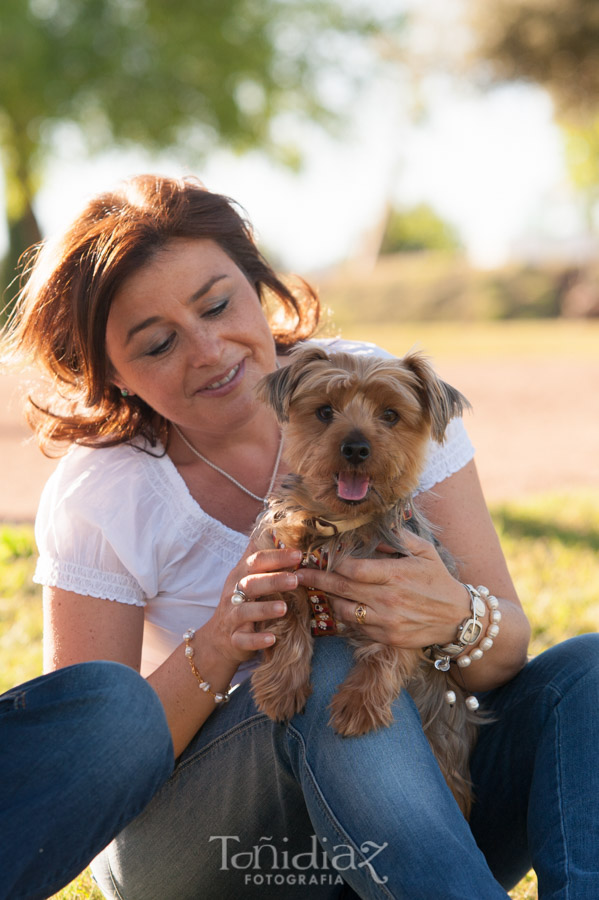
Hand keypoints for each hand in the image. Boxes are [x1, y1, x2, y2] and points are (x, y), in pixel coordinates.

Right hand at [204, 541, 301, 664]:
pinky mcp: (234, 639)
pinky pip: (244, 640)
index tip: (299, 554)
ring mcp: (232, 617)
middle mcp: (233, 594)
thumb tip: (271, 525)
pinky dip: (257, 640)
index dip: (276, 556)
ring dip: (265, 609)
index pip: (256, 561)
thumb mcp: (245, 576)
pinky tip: (271, 639)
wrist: (217, 639)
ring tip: (284, 608)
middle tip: (296, 579)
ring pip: (246, 611)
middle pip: (251, 583)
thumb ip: (258, 555)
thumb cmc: (239, 602)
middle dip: (273, 580)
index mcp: (240, 575)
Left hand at [296, 530, 469, 648]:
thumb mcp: (424, 552)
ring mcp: (385, 621)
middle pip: (341, 589)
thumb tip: (373, 526)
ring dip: (329, 599)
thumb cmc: (439, 581)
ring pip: (343, 610)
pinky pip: (356, 627)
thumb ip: (398, 538)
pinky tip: (341, 606)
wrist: (458, 619)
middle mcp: (387, 599)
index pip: (352, 569)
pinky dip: (346, 616)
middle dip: (316, 580)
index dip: (333, 563)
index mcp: (395, 574)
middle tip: (298, 574)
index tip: (319, 557)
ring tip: (318, 590)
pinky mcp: (386, 637)